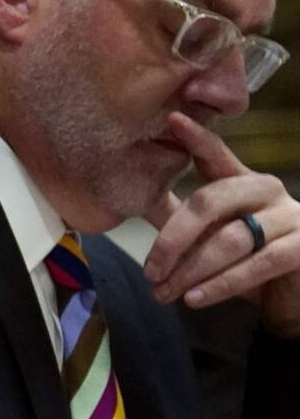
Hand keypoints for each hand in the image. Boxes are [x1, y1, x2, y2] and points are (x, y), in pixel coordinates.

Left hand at [142, 111, 299, 333]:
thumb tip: (134, 198)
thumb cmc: (247, 261)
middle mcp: (268, 191)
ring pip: (230, 239)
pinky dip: (222, 285)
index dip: (197, 138)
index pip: (216, 156)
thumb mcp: (210, 236)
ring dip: (191, 271)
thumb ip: (178, 218)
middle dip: (173, 238)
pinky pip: (258, 264)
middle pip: (210, 202)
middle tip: (149, 271)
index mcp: (242, 182)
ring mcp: (290, 217)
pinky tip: (195, 299)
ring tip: (165, 294)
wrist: (292, 298)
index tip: (173, 119)